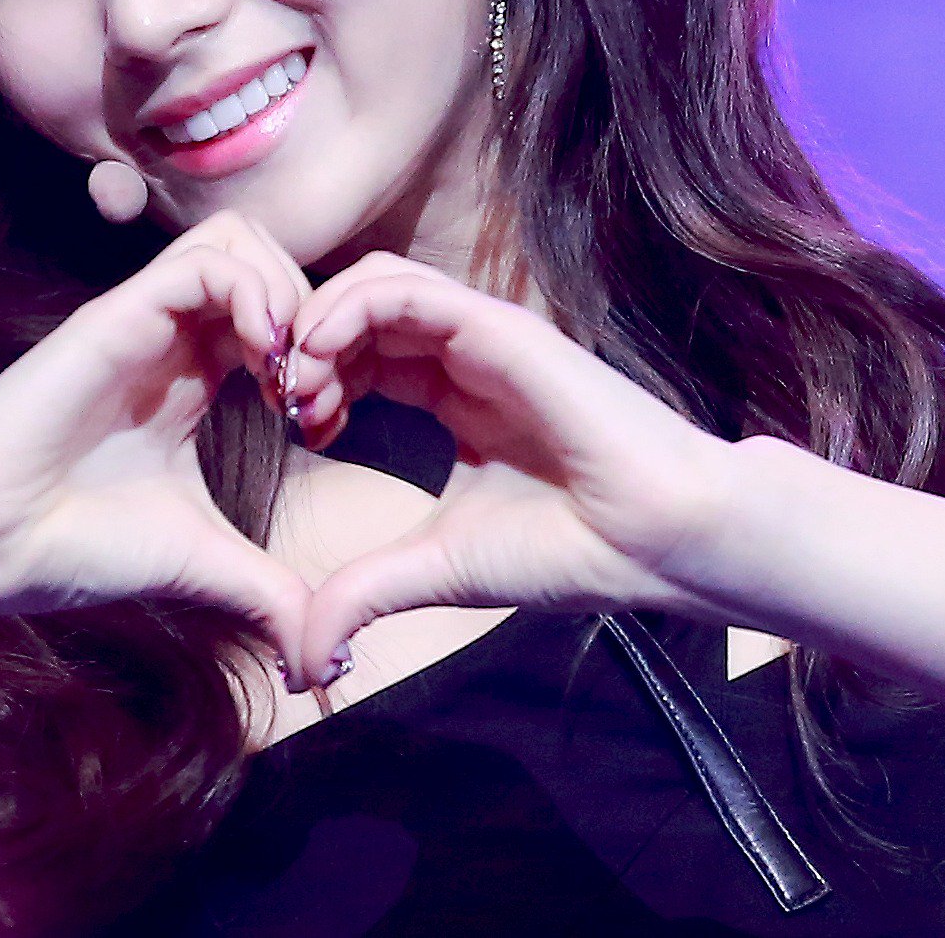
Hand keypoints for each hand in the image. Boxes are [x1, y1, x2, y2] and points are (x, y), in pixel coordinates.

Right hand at [0, 210, 317, 688]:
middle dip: (315, 314)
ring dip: (287, 295)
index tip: (322, 429)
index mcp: (194, 376)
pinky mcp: (118, 313)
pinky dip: (256, 295)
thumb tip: (320, 660)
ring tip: (288, 374)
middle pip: (268, 258)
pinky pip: (208, 260)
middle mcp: (173, 336)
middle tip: (312, 391)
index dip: (322, 357)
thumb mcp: (200, 564)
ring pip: (242, 240)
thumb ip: (265, 592)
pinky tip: (262, 365)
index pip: (278, 311)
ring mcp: (145, 318)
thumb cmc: (74, 546)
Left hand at [279, 253, 747, 680]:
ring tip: (299, 382)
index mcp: (457, 397)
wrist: (658, 542)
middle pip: (361, 310)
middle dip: (307, 348)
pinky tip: (321, 354)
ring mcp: (485, 337)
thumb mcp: (437, 569)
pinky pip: (408, 290)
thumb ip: (364, 594)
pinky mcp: (501, 329)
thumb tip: (304, 661)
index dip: (317, 380)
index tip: (295, 432)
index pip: (365, 354)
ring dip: (320, 321)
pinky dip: (348, 308)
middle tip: (286, 404)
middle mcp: (468, 357)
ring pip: (378, 283)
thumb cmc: (570, 550)